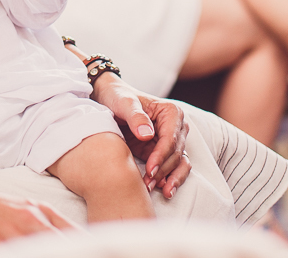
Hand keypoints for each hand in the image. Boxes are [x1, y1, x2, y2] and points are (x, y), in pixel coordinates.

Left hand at [92, 74, 190, 198]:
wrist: (108, 99)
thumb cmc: (117, 97)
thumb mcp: (123, 102)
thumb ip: (135, 116)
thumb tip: (148, 134)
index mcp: (171, 112)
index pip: (171, 139)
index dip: (161, 156)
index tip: (150, 170)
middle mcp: (176, 127)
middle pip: (176, 154)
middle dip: (162, 171)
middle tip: (146, 184)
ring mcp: (171, 141)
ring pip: (179, 164)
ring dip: (168, 179)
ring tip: (154, 190)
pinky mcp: (163, 152)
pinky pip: (172, 168)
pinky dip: (169, 179)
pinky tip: (163, 190)